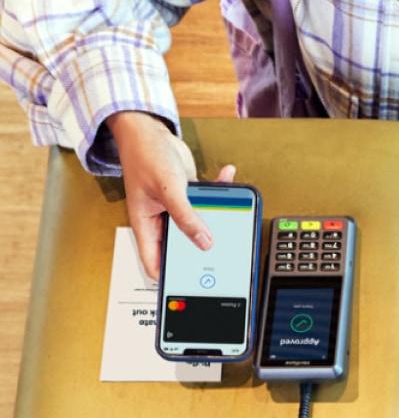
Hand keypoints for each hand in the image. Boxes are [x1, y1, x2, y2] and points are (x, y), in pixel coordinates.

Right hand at [106, 111, 236, 278]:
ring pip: (198, 228)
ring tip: (232, 218)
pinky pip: (208, 204)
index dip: (169, 278)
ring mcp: (175, 211)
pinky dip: (220, 193)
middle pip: (181, 249)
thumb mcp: (168, 189)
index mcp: (146, 226)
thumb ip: (186, 217)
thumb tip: (204, 242)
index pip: (155, 263)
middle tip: (222, 260)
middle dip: (200, 254)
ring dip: (215, 223)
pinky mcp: (189, 198)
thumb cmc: (145, 154)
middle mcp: (160, 222)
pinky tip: (228, 178)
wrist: (149, 129)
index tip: (187, 287)